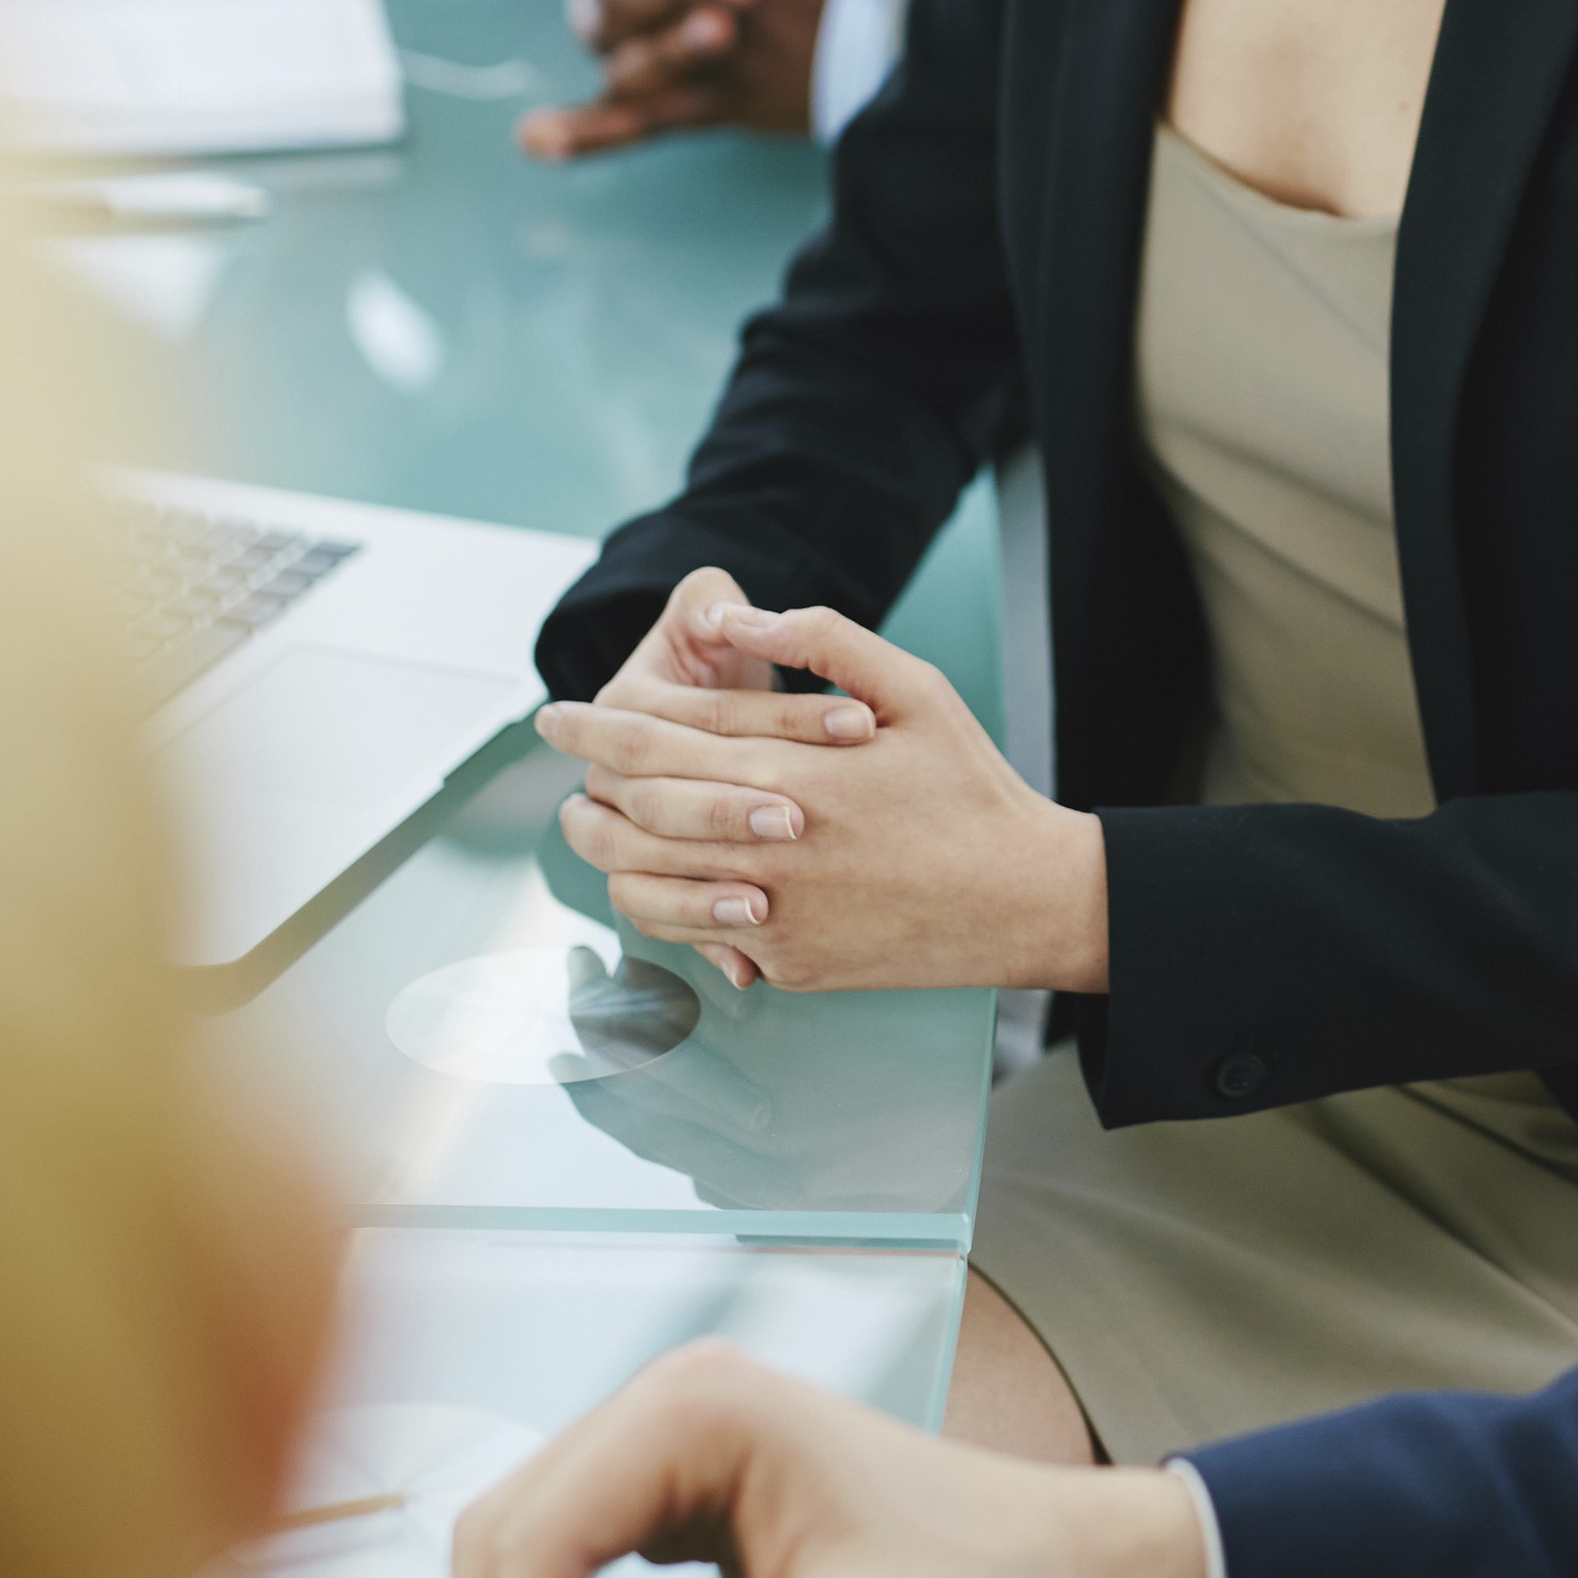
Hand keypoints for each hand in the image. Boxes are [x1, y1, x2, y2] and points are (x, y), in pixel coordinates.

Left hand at [540, 595, 1108, 998]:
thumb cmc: (969, 787)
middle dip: (580, 776)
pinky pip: (693, 936)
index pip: (655, 743)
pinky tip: (655, 877)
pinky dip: (660, 904)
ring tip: (587, 818)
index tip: (558, 711)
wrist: (1021, 897)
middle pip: (631, 813)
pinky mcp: (787, 962)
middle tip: (556, 752)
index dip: (594, 724)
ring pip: (643, 885)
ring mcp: (772, 914)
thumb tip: (741, 616)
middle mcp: (767, 847)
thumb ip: (825, 641)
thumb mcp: (915, 687)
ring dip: (602, 847)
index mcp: (790, 772)